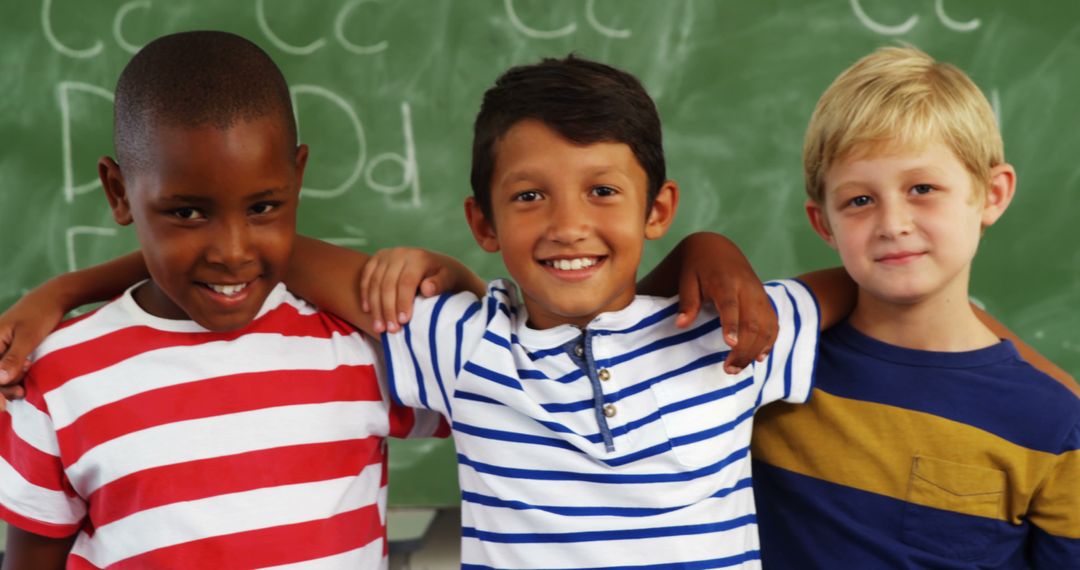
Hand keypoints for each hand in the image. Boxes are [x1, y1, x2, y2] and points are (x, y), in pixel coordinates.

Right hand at [0, 281, 68, 409]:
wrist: (52, 299)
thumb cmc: (40, 314)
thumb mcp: (29, 337)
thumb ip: (14, 358)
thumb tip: (0, 379)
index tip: (6, 402)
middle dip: (4, 388)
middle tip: (22, 391)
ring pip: (0, 374)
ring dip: (11, 383)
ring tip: (27, 378)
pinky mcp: (8, 350)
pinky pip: (7, 368)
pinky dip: (16, 376)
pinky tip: (27, 374)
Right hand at [359, 247, 479, 332]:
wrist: (433, 263)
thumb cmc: (443, 276)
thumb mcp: (448, 278)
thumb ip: (440, 284)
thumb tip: (427, 289)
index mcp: (418, 258)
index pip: (406, 282)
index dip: (403, 302)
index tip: (403, 322)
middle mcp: (400, 253)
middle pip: (388, 284)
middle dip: (388, 309)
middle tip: (390, 330)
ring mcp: (386, 255)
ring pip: (375, 283)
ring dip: (375, 307)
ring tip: (379, 327)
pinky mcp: (376, 259)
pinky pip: (366, 278)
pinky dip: (365, 295)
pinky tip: (367, 311)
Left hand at [671, 233, 778, 373]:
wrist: (719, 248)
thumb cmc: (698, 266)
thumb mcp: (687, 279)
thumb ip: (687, 301)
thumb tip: (681, 324)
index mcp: (726, 282)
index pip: (731, 304)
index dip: (732, 324)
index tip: (729, 344)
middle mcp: (748, 289)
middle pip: (752, 322)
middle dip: (743, 348)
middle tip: (729, 369)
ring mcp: (759, 296)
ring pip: (766, 326)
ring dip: (755, 350)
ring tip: (737, 368)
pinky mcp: (765, 301)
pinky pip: (773, 323)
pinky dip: (769, 341)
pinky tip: (759, 357)